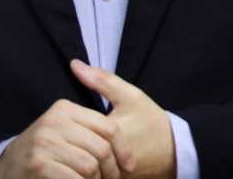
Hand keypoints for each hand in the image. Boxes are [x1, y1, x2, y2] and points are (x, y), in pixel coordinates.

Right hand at [0, 98, 120, 178]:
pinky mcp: (39, 164)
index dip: (124, 149)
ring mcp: (44, 143)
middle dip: (112, 170)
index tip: (128, 166)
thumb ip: (89, 123)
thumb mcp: (63, 127)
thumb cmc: (45, 150)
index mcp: (64, 109)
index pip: (109, 127)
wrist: (7, 168)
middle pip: (102, 149)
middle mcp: (54, 122)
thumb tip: (129, 126)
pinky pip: (75, 178)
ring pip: (90, 166)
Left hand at [70, 59, 176, 178]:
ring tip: (69, 145)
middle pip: (74, 149)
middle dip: (67, 140)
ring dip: (74, 156)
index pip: (74, 129)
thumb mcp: (130, 95)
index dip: (65, 122)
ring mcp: (109, 173)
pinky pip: (90, 177)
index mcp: (110, 133)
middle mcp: (108, 157)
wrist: (173, 150)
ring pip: (80, 166)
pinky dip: (84, 167)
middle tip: (59, 132)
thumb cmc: (150, 120)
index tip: (60, 116)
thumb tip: (74, 64)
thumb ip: (102, 80)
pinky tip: (82, 157)